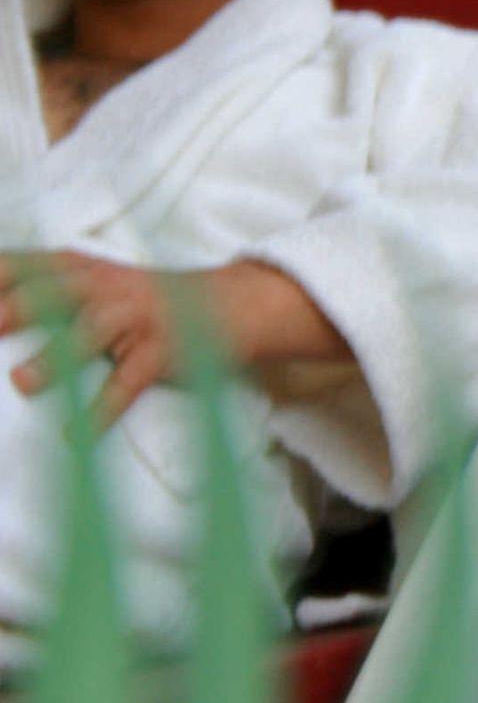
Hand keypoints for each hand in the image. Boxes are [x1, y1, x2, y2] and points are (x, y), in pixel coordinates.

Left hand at [0, 252, 347, 429]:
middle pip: (56, 292)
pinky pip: (129, 382)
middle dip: (17, 308)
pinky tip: (77, 435)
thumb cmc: (144, 299)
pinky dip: (102, 410)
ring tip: (22, 383)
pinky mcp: (164, 351)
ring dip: (58, 356)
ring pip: (94, 332)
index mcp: (79, 268)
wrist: (231, 304)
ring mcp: (139, 317)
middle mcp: (107, 286)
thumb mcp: (94, 280)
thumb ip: (40, 291)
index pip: (25, 267)